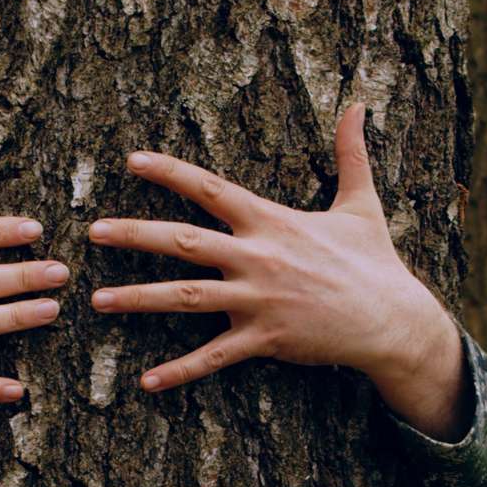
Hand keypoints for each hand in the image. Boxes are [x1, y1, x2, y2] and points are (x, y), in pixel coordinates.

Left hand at [85, 103, 471, 438]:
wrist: (394, 319)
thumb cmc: (375, 262)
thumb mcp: (361, 203)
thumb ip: (351, 153)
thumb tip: (358, 105)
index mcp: (272, 221)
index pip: (210, 189)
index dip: (170, 173)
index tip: (131, 161)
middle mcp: (259, 257)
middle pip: (184, 242)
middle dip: (136, 234)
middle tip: (92, 231)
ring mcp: (259, 300)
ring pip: (187, 298)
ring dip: (139, 299)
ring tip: (98, 299)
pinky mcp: (265, 338)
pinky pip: (214, 357)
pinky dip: (180, 371)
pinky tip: (147, 381)